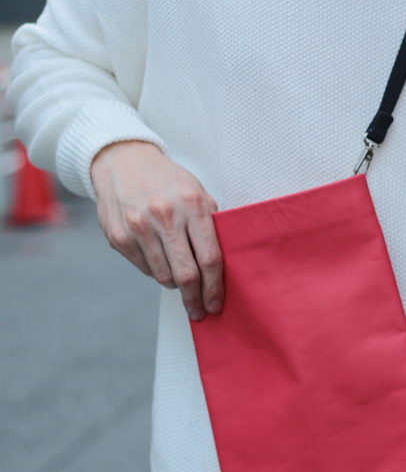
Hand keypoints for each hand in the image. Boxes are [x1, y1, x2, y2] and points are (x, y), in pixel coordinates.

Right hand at [91, 140, 223, 320]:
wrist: (121, 160)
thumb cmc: (166, 180)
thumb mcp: (196, 190)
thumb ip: (209, 223)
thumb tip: (221, 265)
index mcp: (191, 203)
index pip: (210, 257)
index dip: (215, 287)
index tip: (216, 303)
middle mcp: (164, 215)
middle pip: (187, 274)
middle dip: (195, 299)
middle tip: (199, 311)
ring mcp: (138, 226)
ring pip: (164, 276)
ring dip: (175, 285)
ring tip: (179, 281)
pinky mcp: (118, 236)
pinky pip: (144, 269)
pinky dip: (155, 272)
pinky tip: (159, 260)